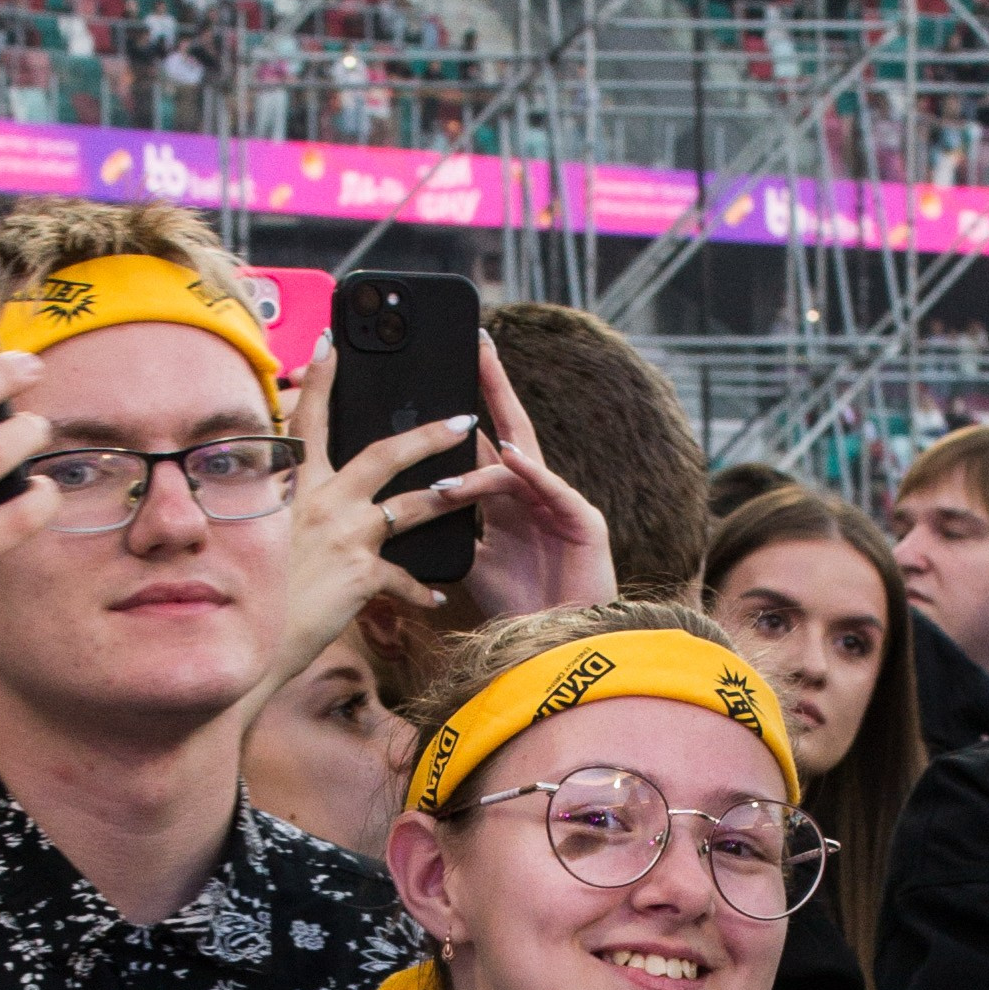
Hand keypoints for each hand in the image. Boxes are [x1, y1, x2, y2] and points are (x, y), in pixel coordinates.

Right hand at [263, 337, 487, 686]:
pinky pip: (404, 576)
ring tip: (475, 489)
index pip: (307, 422)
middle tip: (462, 420)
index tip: (332, 343)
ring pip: (411, 506)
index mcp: (296, 488)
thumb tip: (310, 498)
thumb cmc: (253, 591)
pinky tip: (435, 597)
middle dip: (428, 435)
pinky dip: (420, 588)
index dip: (318, 380)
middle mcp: (322, 503)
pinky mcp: (361, 575)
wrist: (248, 643)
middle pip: (383, 454)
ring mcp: (345, 536)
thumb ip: (291, 510)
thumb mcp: (263, 535)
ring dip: (449, 496)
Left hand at [462, 336, 617, 618]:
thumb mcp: (471, 562)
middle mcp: (534, 491)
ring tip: (454, 451)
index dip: (467, 406)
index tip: (447, 367)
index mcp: (506, 498)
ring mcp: (560, 502)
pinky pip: (553, 490)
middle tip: (476, 343)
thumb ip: (450, 531)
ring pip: (522, 464)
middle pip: (511, 428)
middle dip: (493, 385)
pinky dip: (531, 473)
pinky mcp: (584, 522)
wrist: (558, 646)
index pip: (483, 441)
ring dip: (485, 457)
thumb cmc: (520, 605)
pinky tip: (512, 456)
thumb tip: (404, 511)